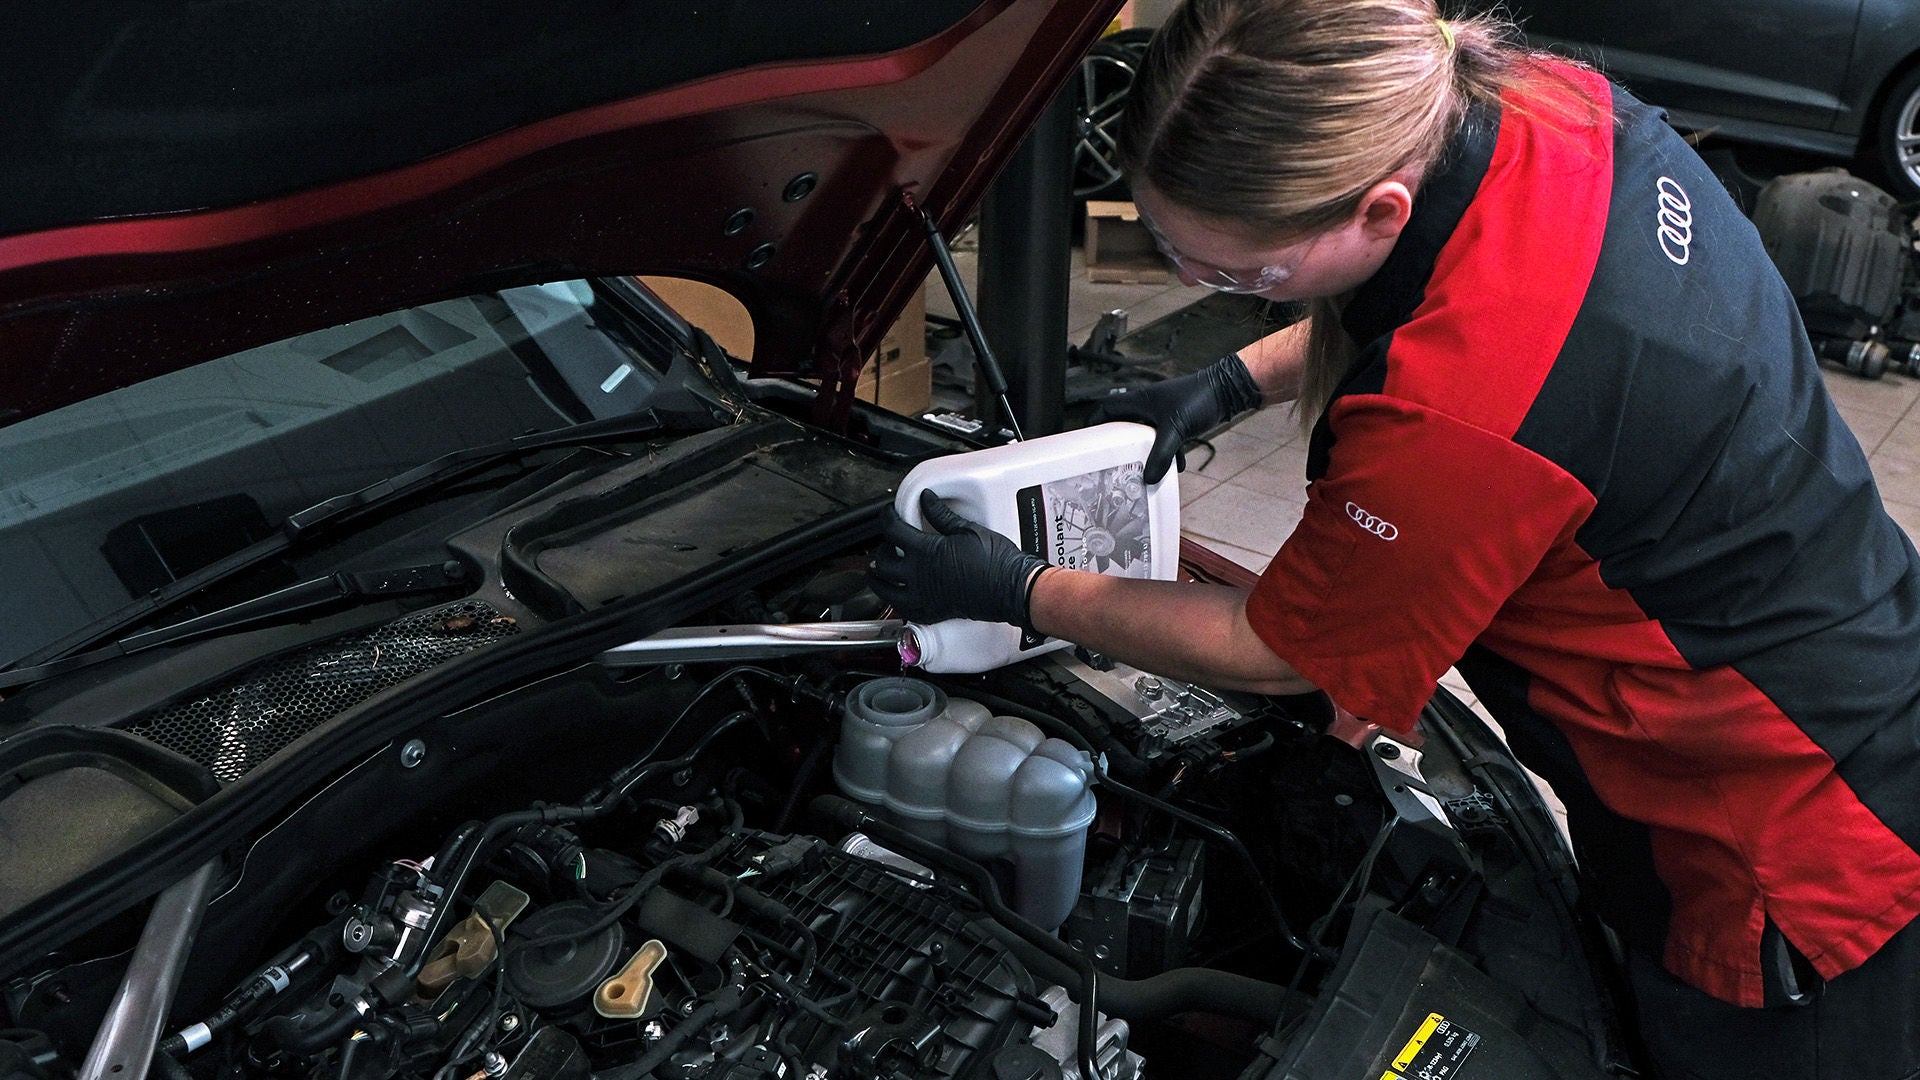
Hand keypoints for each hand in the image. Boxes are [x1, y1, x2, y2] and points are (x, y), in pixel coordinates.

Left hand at [870, 490, 1048, 628]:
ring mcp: (923, 597)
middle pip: (883, 561)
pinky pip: (902, 610)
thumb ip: (942, 515)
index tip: (890, 514)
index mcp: (927, 551)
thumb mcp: (968, 530)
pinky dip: (894, 600)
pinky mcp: (932, 612)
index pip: (892, 530)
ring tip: (879, 570)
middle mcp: (919, 576)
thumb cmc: (996, 562)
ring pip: (885, 589)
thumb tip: (927, 500)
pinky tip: (897, 593)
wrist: (1012, 589)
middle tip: (888, 542)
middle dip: (881, 548)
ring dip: (878, 578)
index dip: (887, 518)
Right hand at [1088, 353, 1263, 482]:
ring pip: (1143, 436)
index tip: (1086, 443)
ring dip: (1143, 452)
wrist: (1227, 391)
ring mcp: (1161, 414)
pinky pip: (1163, 441)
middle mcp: (1147, 407)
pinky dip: (1166, 454)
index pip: (1104, 410)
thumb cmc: (1199, 397)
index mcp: (1138, 401)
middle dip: (1117, 445)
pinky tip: (1174, 466)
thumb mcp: (1175, 429)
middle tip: (1112, 463)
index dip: (1093, 425)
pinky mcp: (1176, 421)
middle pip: (1122, 427)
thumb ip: (1161, 454)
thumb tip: (1148, 478)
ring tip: (1139, 469)